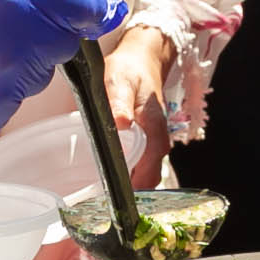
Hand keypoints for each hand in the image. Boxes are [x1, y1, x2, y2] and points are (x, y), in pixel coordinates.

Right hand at [0, 0, 128, 155]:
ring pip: (39, 73)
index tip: (107, 5)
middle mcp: (15, 53)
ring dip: (21, 57)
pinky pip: (12, 98)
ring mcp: (4, 92)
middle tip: (5, 19)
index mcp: (11, 6)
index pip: (81, 9)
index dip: (99, 6)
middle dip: (48, 28)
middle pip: (64, 42)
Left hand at [102, 24, 175, 190]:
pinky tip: (111, 172)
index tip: (110, 199)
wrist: (142, 59)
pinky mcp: (149, 141)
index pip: (147, 175)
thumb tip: (121, 124)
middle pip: (147, 181)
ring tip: (102, 189)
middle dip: (127, 193)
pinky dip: (129, 173)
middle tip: (99, 200)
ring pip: (145, 175)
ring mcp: (156, 143)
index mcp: (155, 132)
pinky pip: (142, 166)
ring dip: (128, 184)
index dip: (130, 190)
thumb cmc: (129, 70)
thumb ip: (119, 104)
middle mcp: (159, 142)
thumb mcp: (119, 82)